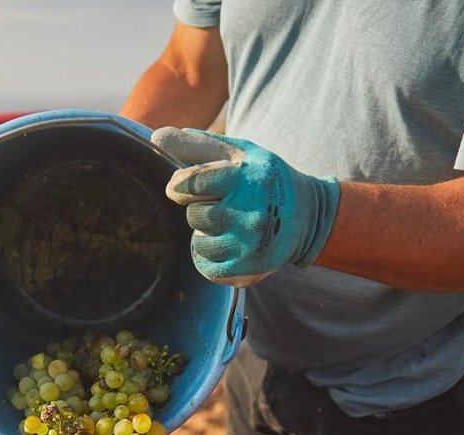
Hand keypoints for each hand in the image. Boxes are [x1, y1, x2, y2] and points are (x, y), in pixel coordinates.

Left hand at [151, 127, 339, 286]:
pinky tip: (227, 245)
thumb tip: (155, 138)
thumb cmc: (262, 178)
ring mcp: (251, 243)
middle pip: (195, 216)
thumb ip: (196, 145)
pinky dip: (210, 257)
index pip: (192, 183)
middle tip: (223, 206)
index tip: (180, 188)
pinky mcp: (250, 267)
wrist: (308, 215)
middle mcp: (251, 211)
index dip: (179, 186)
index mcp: (246, 178)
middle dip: (201, 210)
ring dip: (205, 235)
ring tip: (228, 226)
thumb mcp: (238, 153)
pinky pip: (207, 267)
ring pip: (199, 243)